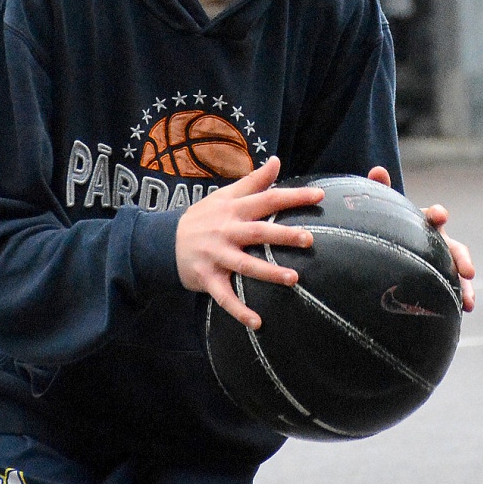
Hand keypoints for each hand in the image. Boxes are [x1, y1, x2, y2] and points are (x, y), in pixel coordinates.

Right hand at [176, 156, 323, 328]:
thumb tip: (277, 161)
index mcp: (233, 209)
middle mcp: (226, 231)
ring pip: (244, 264)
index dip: (293, 197)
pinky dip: (239, 310)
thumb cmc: (202, 217)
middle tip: (310, 239)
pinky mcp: (207, 278)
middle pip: (257, 232)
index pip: (267, 199)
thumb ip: (253, 181)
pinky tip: (257, 322)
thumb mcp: (224, 195)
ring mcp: (216, 256)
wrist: (162, 241)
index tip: (320, 196)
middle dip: (283, 235)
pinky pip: (225, 297)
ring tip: (293, 279)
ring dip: (268, 272)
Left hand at [372, 168, 475, 311]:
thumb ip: (382, 189)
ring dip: (466, 286)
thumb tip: (377, 169)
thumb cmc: (391, 225)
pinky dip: (460, 298)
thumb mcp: (385, 209)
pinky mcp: (442, 280)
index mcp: (426, 223)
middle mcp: (439, 242)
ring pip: (459, 273)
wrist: (393, 247)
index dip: (438, 214)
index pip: (434, 216)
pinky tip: (463, 311)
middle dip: (463, 259)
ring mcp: (443, 262)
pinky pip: (453, 290)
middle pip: (456, 249)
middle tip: (469, 271)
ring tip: (469, 303)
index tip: (440, 215)